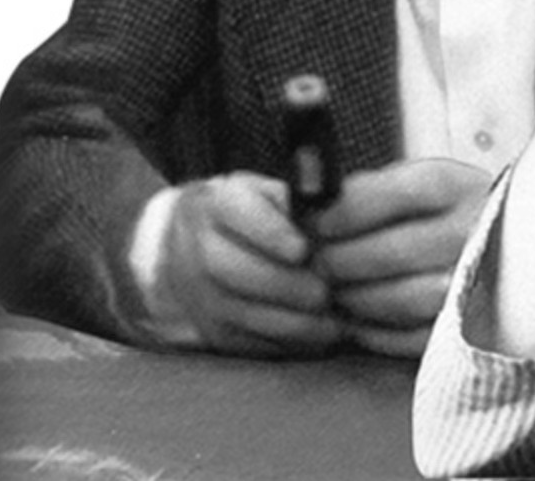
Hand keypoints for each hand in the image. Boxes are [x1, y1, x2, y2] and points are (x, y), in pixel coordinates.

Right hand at [159, 171, 338, 354]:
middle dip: (284, 285)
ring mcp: (203, 291)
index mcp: (222, 202)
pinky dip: (285, 343)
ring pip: (241, 312)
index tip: (303, 249)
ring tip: (330, 324)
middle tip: (323, 293)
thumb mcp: (274, 192)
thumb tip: (332, 219)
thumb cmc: (259, 213)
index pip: (241, 214)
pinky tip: (316, 338)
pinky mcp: (214, 329)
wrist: (202, 245)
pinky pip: (247, 342)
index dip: (272, 233)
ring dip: (289, 323)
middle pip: (234, 269)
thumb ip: (298, 200)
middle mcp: (204, 246)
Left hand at [311, 159, 492, 357]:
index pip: (394, 195)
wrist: (520, 246)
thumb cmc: (453, 212)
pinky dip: (377, 332)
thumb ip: (372, 190)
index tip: (313, 224)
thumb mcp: (425, 183)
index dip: (344, 212)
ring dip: (355, 299)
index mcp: (458, 186)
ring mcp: (478, 281)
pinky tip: (360, 320)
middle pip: (391, 252)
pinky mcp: (474, 324)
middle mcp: (474, 231)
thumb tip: (310, 206)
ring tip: (336, 293)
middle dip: (338, 261)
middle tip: (315, 264)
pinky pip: (414, 337)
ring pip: (401, 299)